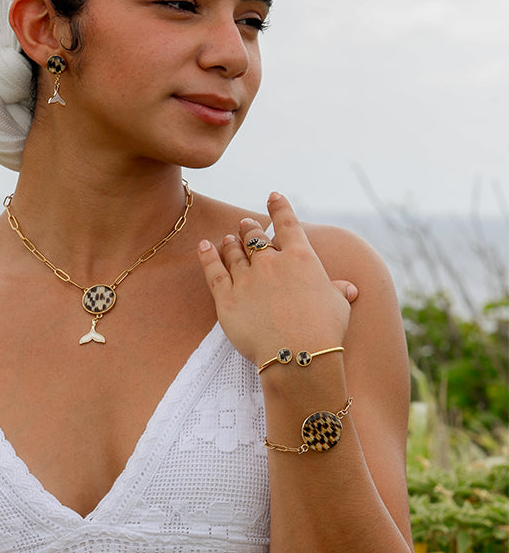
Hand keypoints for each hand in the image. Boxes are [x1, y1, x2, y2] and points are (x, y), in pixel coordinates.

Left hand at [197, 192, 355, 365]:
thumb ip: (337, 292)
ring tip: (228, 238)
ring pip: (234, 253)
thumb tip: (348, 288)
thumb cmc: (324, 332)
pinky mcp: (227, 299)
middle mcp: (271, 262)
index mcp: (301, 258)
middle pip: (255, 238)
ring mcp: (247, 279)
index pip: (288, 224)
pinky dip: (207, 256)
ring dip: (231, 243)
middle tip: (245, 224)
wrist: (297, 356)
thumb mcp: (339, 306)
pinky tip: (204, 246)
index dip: (279, 208)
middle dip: (250, 228)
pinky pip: (214, 271)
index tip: (273, 196)